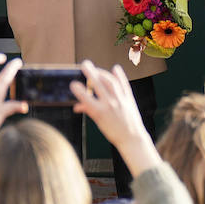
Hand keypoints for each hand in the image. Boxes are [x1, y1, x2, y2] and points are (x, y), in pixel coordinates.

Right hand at [70, 61, 158, 175]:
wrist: (131, 139)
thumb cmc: (112, 132)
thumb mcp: (98, 122)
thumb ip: (88, 111)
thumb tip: (77, 106)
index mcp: (99, 112)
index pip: (86, 98)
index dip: (78, 90)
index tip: (73, 84)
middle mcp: (110, 105)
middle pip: (98, 84)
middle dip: (90, 72)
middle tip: (84, 64)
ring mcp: (120, 101)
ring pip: (110, 82)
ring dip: (103, 73)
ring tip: (96, 70)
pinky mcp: (129, 99)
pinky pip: (123, 84)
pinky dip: (119, 75)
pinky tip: (115, 68)